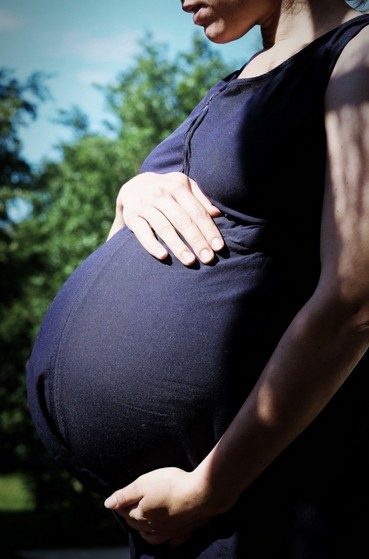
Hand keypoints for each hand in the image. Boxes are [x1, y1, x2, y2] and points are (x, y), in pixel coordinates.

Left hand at [104, 467, 215, 547]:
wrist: (202, 494)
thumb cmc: (171, 484)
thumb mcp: (143, 483)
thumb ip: (125, 495)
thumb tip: (107, 504)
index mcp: (142, 515)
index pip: (125, 511)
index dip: (121, 503)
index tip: (120, 497)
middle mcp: (154, 528)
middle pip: (138, 524)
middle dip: (131, 516)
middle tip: (128, 507)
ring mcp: (170, 532)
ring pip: (152, 536)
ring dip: (145, 531)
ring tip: (143, 523)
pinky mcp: (185, 532)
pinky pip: (172, 542)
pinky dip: (167, 541)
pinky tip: (168, 538)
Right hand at [107, 172, 223, 265]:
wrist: (134, 187)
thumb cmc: (168, 191)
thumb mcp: (184, 186)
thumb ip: (201, 199)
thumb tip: (218, 214)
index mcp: (178, 186)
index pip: (197, 211)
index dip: (209, 229)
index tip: (219, 247)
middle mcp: (161, 194)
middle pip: (183, 220)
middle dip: (197, 241)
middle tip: (208, 258)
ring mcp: (145, 205)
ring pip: (164, 228)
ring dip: (178, 246)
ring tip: (190, 261)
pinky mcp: (131, 217)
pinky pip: (143, 233)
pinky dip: (152, 245)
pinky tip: (163, 257)